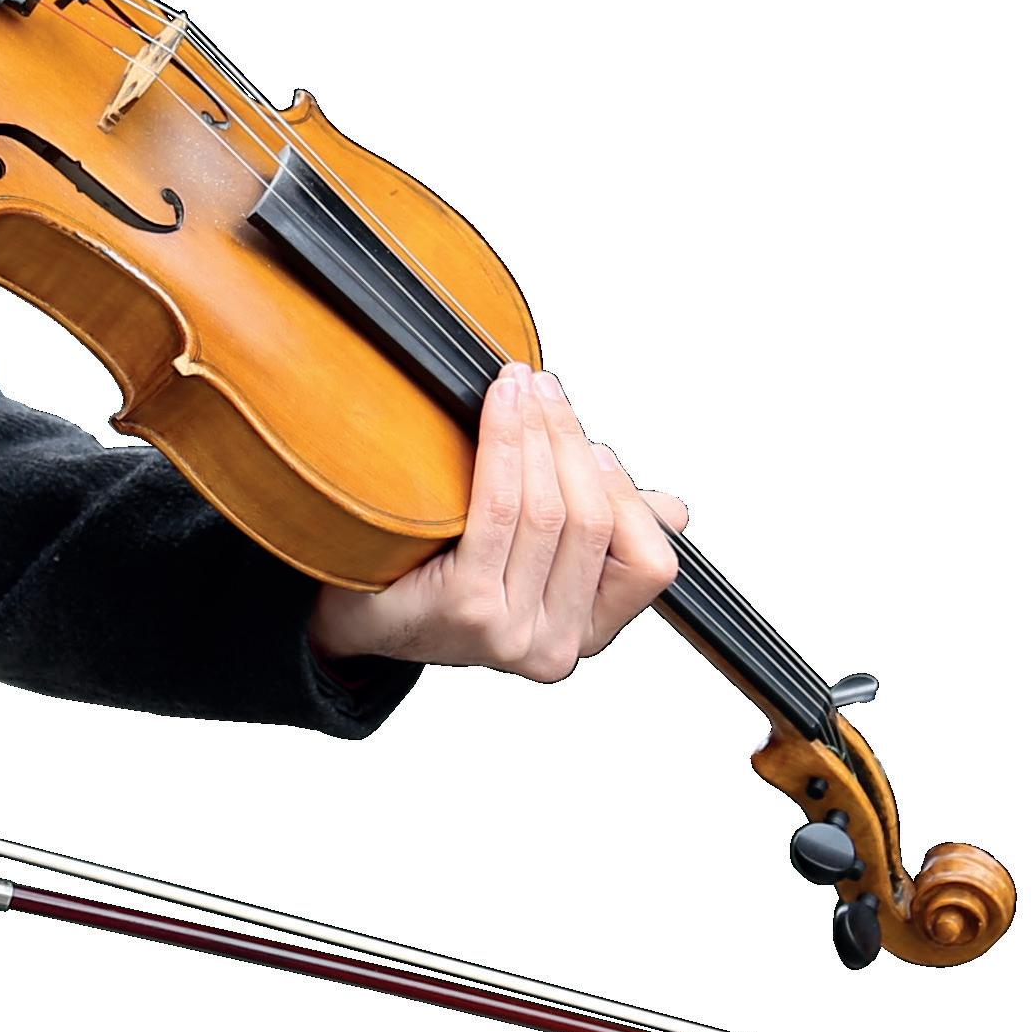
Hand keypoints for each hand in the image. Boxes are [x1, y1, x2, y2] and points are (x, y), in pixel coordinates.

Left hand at [307, 363, 687, 679]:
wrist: (360, 613)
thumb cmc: (445, 575)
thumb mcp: (534, 559)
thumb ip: (601, 535)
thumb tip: (671, 512)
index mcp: (584, 634)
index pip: (651, 566)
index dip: (628, 498)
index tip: (596, 446)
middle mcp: (555, 646)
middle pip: (594, 523)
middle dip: (571, 442)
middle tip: (545, 388)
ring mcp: (510, 633)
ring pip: (550, 511)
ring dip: (538, 432)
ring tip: (519, 384)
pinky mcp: (466, 607)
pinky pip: (500, 509)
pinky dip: (505, 444)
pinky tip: (499, 404)